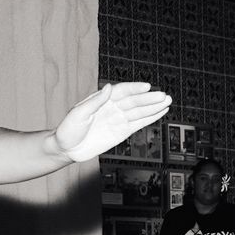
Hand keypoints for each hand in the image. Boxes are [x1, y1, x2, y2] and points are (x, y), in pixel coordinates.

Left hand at [53, 82, 172, 162]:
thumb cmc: (68, 129)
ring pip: (139, 111)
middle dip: (150, 98)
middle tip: (164, 96)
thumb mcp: (78, 113)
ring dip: (154, 107)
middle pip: (135, 101)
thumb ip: (95, 101)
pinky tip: (161, 112)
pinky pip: (138, 123)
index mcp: (102, 100)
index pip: (123, 91)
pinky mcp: (121, 132)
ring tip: (168, 101)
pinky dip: (150, 118)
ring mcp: (118, 119)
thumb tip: (109, 87)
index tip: (147, 87)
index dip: (135, 88)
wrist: (66, 148)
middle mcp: (112, 107)